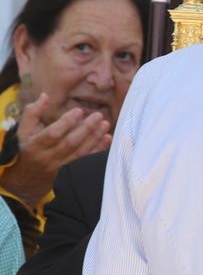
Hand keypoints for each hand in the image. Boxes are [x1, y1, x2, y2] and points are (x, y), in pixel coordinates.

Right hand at [0, 94, 110, 208]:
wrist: (27, 179)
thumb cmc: (27, 149)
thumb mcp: (23, 131)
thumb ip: (33, 113)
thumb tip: (45, 96)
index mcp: (35, 145)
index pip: (52, 134)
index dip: (66, 123)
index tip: (79, 111)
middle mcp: (48, 157)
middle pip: (70, 143)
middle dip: (86, 128)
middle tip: (98, 115)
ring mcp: (61, 166)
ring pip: (80, 152)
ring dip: (95, 138)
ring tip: (105, 124)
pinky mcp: (71, 171)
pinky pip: (86, 160)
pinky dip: (98, 150)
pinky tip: (107, 139)